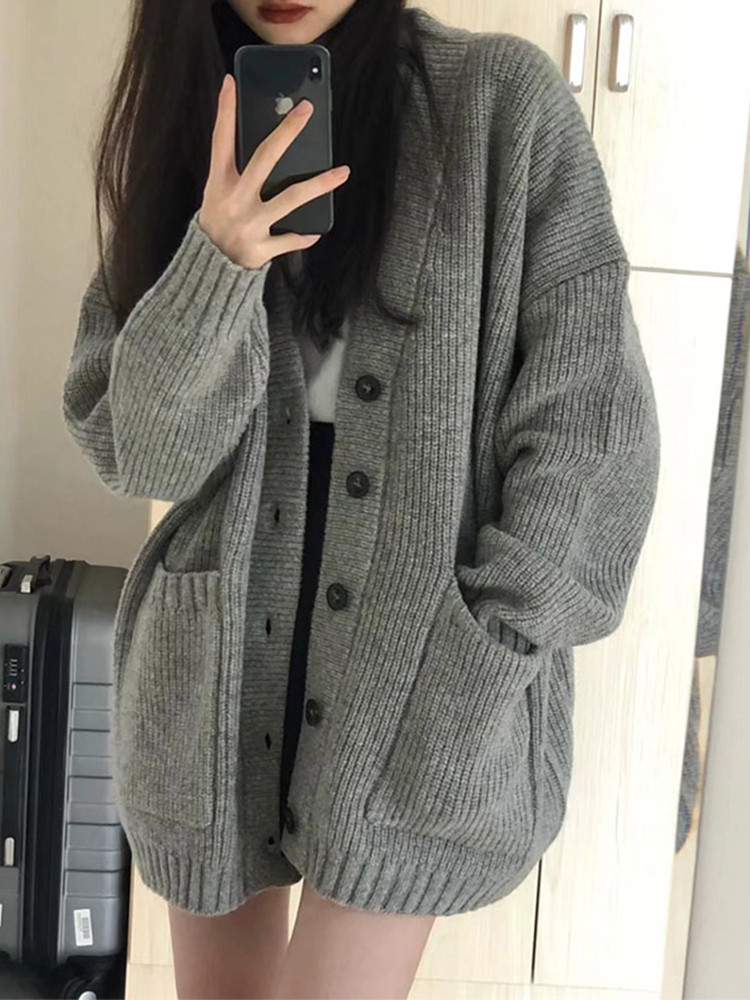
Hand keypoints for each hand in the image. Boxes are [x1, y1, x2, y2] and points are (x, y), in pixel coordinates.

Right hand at [197, 74, 350, 269]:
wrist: (211, 266)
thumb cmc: (220, 221)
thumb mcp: (218, 192)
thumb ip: (237, 170)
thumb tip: (271, 144)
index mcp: (219, 182)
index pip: (221, 139)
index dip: (225, 111)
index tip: (232, 83)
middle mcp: (235, 199)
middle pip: (266, 157)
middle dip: (287, 131)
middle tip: (307, 111)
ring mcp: (249, 223)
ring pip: (291, 198)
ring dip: (320, 184)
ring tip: (342, 172)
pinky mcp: (261, 248)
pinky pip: (291, 239)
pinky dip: (305, 236)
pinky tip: (318, 229)